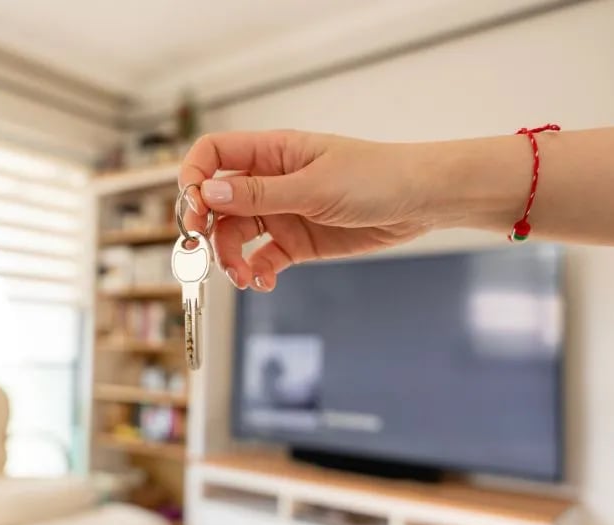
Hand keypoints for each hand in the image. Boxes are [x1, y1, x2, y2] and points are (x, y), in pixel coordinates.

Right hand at [179, 130, 436, 291]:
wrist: (422, 201)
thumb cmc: (375, 177)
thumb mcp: (314, 186)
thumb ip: (259, 195)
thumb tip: (207, 194)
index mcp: (271, 152)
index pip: (213, 155)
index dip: (193, 178)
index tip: (191, 211)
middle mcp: (270, 181)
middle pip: (217, 203)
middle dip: (207, 230)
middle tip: (205, 256)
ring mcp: (283, 212)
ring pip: (236, 236)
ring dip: (230, 259)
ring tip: (244, 278)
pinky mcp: (297, 242)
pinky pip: (263, 258)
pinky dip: (257, 272)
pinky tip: (264, 282)